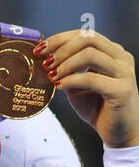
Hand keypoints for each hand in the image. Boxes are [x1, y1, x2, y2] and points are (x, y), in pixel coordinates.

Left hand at [38, 30, 138, 147]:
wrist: (117, 132)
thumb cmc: (97, 106)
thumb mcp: (77, 82)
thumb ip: (66, 68)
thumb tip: (42, 55)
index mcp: (113, 52)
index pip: (85, 34)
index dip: (60, 39)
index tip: (40, 50)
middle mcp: (122, 59)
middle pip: (88, 38)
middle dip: (61, 48)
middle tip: (45, 63)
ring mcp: (125, 73)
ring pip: (90, 54)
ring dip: (65, 64)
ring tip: (52, 76)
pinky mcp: (122, 90)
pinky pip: (91, 78)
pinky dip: (70, 81)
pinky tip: (60, 87)